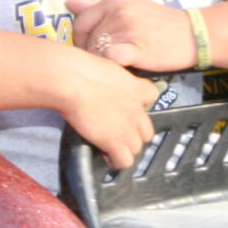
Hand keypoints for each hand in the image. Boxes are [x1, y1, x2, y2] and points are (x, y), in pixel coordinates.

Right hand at [55, 46, 162, 170]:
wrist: (74, 81)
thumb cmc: (81, 69)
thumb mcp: (105, 66)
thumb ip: (112, 78)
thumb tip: (102, 81)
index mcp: (136, 87)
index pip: (152, 96)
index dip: (140, 104)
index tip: (126, 107)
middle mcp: (137, 109)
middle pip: (147, 131)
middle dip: (134, 134)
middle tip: (117, 133)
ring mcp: (128, 127)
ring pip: (137, 148)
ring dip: (124, 148)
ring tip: (109, 146)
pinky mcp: (115, 142)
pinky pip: (124, 161)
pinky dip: (116, 161)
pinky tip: (105, 154)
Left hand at [67, 0, 194, 72]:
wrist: (193, 34)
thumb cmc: (160, 22)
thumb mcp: (129, 6)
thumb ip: (97, 6)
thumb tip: (68, 1)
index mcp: (115, 1)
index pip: (81, 21)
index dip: (79, 39)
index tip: (89, 48)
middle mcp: (118, 13)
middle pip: (88, 39)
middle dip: (91, 53)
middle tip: (104, 62)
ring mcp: (128, 31)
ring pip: (97, 51)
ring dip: (102, 63)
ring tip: (115, 67)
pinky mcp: (137, 49)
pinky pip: (111, 60)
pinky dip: (112, 67)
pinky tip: (122, 70)